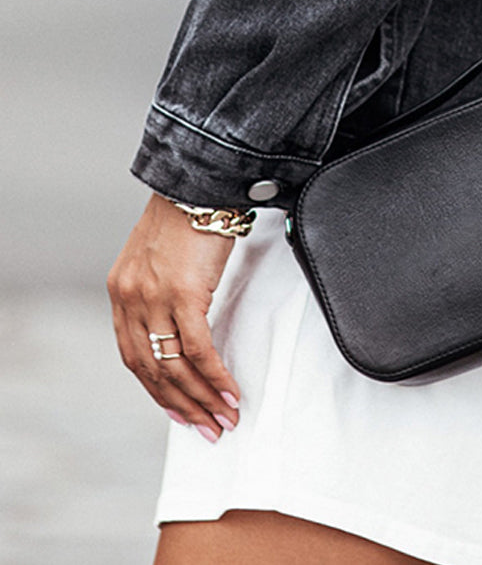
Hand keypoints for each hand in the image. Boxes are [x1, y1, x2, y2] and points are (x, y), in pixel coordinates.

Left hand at [107, 192, 240, 441]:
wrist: (199, 182)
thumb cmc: (187, 214)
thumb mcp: (160, 258)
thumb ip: (161, 291)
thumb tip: (181, 325)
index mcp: (121, 292)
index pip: (134, 357)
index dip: (157, 390)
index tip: (180, 411)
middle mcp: (131, 299)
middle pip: (153, 370)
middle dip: (182, 405)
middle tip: (206, 428)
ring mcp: (155, 298)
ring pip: (175, 366)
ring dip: (201, 398)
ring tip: (224, 418)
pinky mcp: (184, 293)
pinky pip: (199, 348)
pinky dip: (215, 375)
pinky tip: (230, 392)